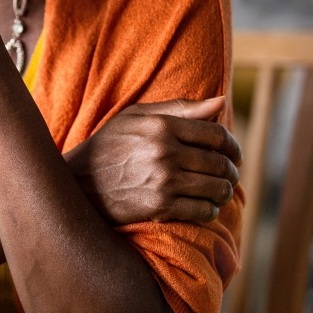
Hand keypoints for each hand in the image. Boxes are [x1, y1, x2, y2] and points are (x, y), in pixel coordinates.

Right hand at [65, 96, 240, 224]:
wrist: (78, 183)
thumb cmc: (109, 146)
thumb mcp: (136, 117)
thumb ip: (179, 108)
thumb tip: (221, 102)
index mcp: (161, 126)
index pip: (216, 135)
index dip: (232, 146)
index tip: (234, 154)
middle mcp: (164, 152)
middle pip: (220, 164)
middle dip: (231, 171)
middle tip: (229, 175)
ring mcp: (163, 181)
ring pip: (216, 189)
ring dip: (224, 192)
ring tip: (218, 191)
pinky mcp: (160, 207)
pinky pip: (203, 210)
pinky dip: (210, 210)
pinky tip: (203, 206)